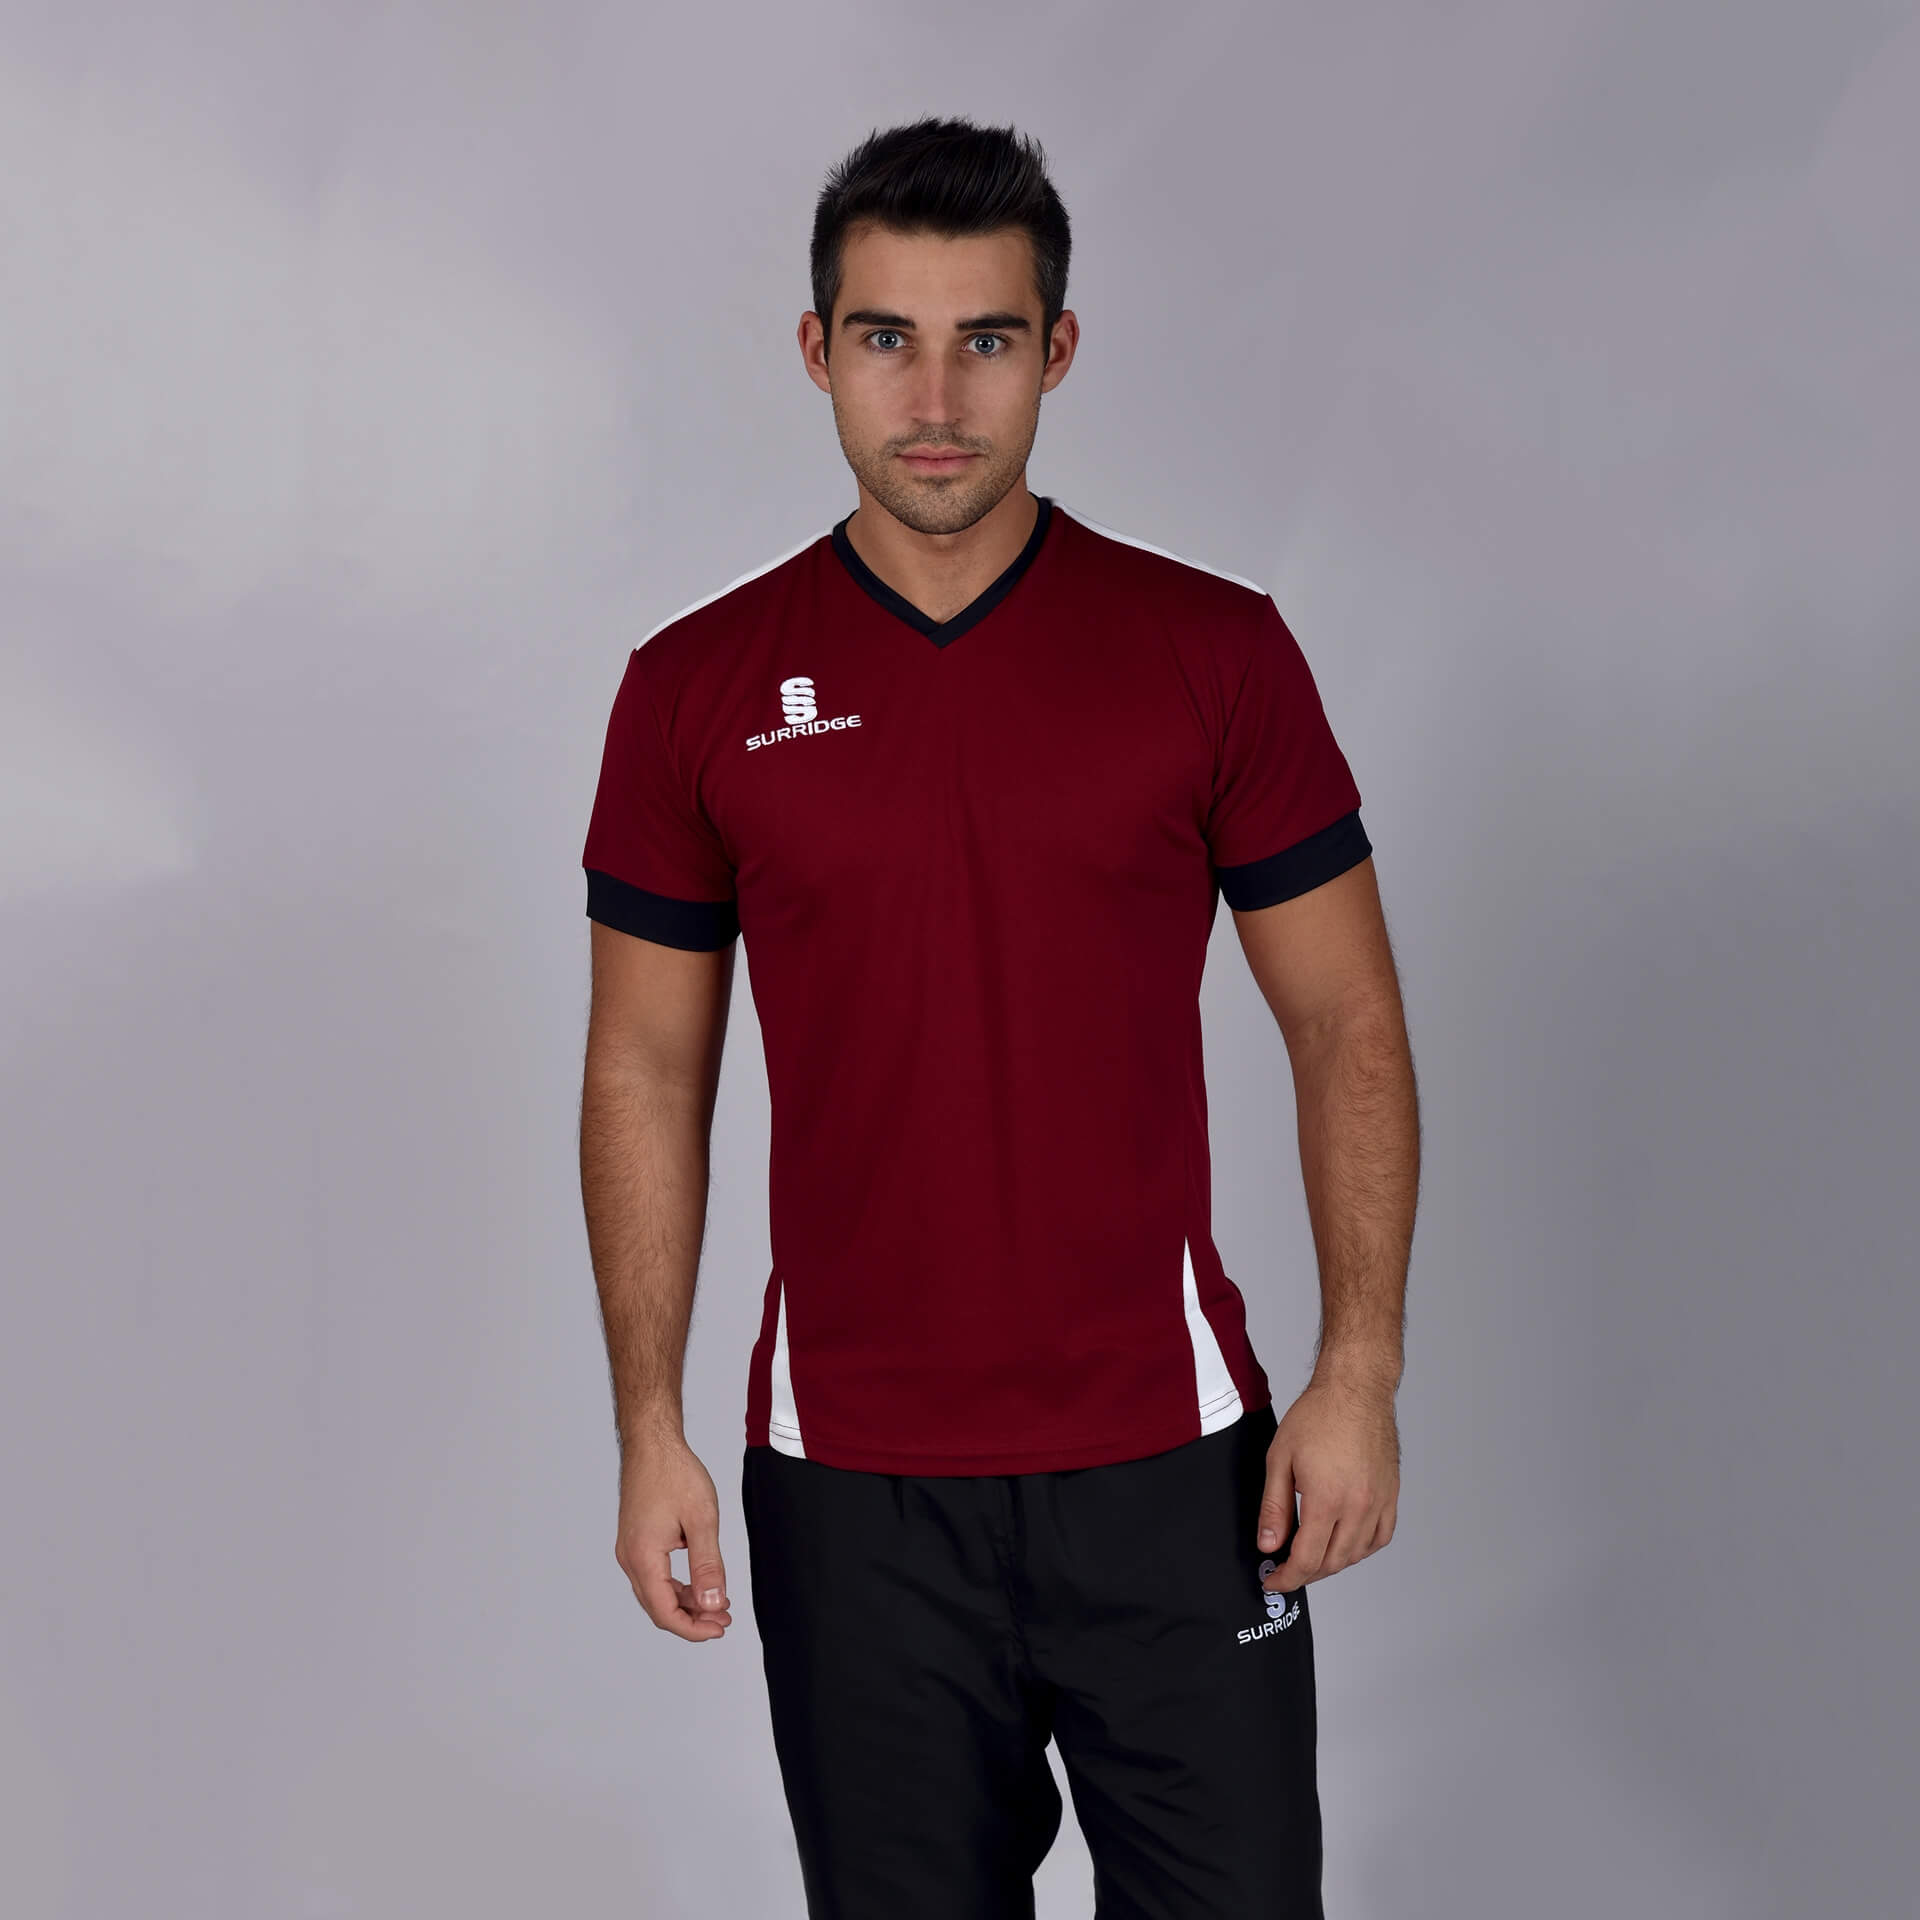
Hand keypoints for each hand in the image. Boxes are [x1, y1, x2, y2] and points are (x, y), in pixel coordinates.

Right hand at [615, 1438, 733, 1640]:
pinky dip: (676, 1585)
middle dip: (692, 1619)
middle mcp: (630, 1558)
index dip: (693, 1629)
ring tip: (717, 1603)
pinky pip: (654, 1575)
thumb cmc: (674, 1473)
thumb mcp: (701, 1520)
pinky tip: (699, 1582)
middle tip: (724, 1619)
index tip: (719, 1628)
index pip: (665, 1612)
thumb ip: (707, 1565)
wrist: (652, 1443)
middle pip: (658, 1607)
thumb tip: (713, 1604)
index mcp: (643, 1557)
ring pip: (656, 1592)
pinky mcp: (635, 1540)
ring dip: (686, 1602)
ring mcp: (630, 1549)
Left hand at [1257, 1368, 1399, 1593]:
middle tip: (1286, 1569)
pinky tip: (1345, 1543)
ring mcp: (1379, 1502)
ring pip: (1357, 1554)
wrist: (1356, 1390)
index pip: (1307, 1558)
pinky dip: (1361, 1549)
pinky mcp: (1391, 1495)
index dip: (1287, 1577)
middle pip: (1332, 1562)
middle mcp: (1358, 1506)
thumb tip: (1268, 1544)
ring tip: (1311, 1555)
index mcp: (1328, 1499)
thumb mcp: (1280, 1459)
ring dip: (1332, 1563)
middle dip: (1306, 1573)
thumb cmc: (1319, 1416)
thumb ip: (1274, 1507)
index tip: (1274, 1580)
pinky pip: (1380, 1537)